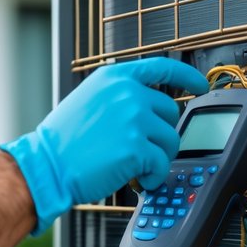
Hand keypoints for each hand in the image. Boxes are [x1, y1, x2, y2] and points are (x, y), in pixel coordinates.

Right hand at [0, 57, 207, 233]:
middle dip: (160, 134)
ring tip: (136, 166)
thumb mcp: (87, 100)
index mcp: (115, 77)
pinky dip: (153, 177)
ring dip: (158, 157)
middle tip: (142, 150)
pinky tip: (136, 179)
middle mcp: (127, 92)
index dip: (187, 76)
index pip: (163, 67)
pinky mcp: (137, 147)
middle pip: (170, 112)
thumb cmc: (62, 141)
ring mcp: (134, 118)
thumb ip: (118, 97)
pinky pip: (162, 165)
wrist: (47, 165)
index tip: (199, 85)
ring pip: (170, 140)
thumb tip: (148, 109)